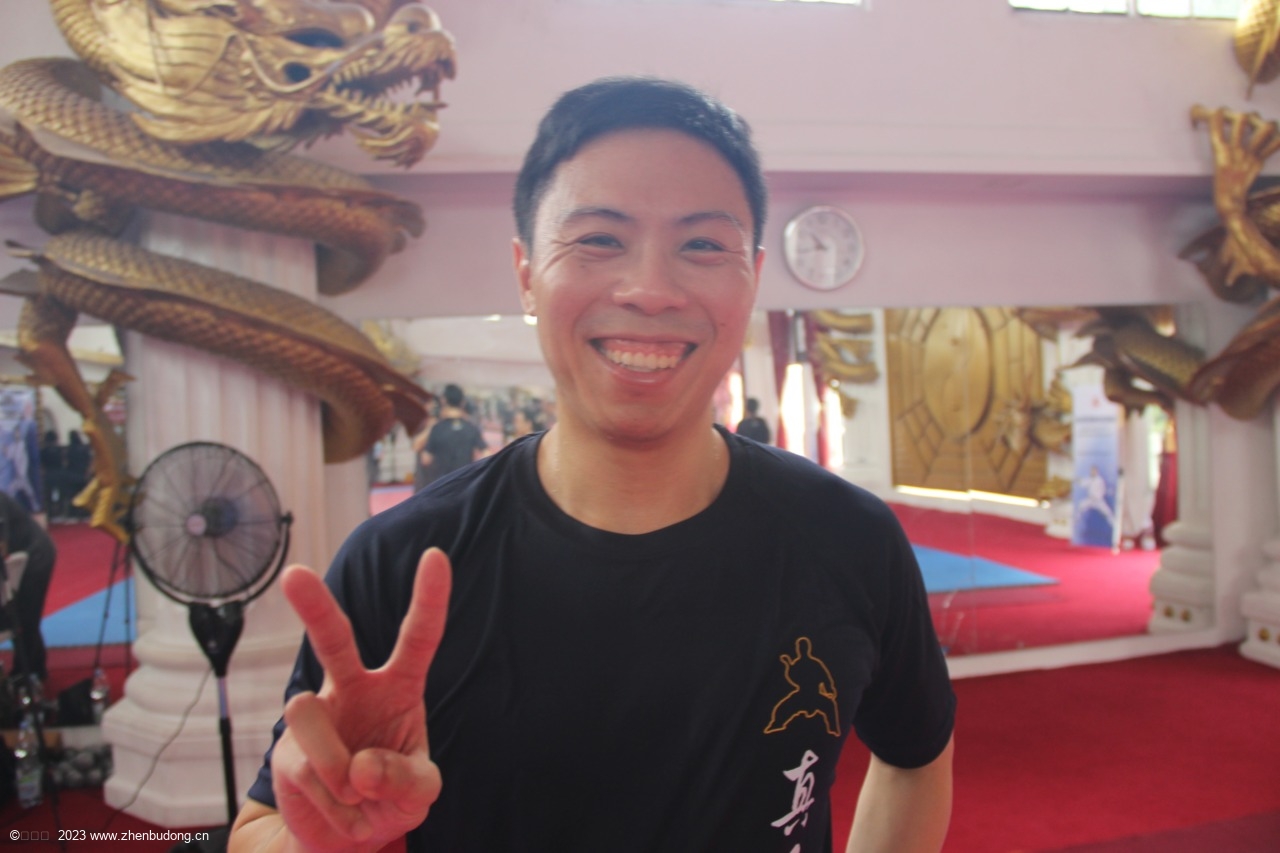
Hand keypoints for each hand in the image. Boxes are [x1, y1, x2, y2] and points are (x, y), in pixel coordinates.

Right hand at [269, 548, 451, 851]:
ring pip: (310, 715)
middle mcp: (354, 689)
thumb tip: (359, 767)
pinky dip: (332, 800)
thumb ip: (405, 778)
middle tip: (294, 575)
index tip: (435, 557)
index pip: (418, 638)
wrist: (347, 839)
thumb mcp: (420, 793)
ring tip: (356, 795)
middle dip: (314, 607)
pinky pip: (304, 765)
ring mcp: (316, 716)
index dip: (429, 599)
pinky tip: (340, 806)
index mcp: (399, 687)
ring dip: (340, 769)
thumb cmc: (391, 797)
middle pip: (335, 640)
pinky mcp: (286, 750)